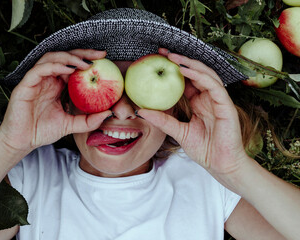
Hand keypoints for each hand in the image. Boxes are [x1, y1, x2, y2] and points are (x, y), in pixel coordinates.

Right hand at [0, 49, 110, 155]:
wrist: (23, 142)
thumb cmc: (43, 131)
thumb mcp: (71, 125)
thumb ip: (88, 120)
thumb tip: (109, 113)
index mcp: (56, 84)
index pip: (72, 65)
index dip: (87, 59)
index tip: (104, 59)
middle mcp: (47, 79)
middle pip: (64, 57)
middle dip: (82, 53)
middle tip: (99, 54)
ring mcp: (36, 80)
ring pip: (51, 58)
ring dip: (69, 58)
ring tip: (84, 63)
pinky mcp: (25, 84)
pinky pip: (39, 70)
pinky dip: (54, 66)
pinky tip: (68, 69)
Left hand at [138, 48, 248, 175]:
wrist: (221, 165)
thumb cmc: (203, 149)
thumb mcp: (178, 131)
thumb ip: (162, 120)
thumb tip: (141, 110)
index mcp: (199, 102)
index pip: (186, 80)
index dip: (173, 69)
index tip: (156, 60)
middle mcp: (209, 97)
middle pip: (196, 72)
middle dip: (180, 60)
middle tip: (162, 52)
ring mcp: (218, 100)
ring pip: (206, 74)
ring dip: (189, 63)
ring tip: (172, 58)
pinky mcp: (226, 104)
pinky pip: (213, 85)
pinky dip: (199, 76)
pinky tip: (184, 71)